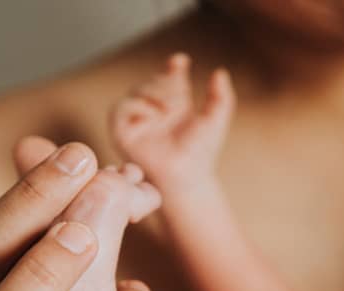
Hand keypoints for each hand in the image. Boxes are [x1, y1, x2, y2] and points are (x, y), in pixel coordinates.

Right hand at [110, 52, 233, 183]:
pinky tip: (153, 116)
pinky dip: (137, 107)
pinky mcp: (122, 132)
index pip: (170, 77)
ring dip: (153, 93)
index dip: (174, 66)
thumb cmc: (200, 153)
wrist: (187, 175)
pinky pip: (121, 108)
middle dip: (166, 83)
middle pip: (154, 81)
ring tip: (169, 109)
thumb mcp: (215, 121)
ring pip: (137, 91)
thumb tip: (220, 72)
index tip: (181, 61)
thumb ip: (221, 97)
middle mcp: (155, 111)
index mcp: (175, 105)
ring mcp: (138, 121)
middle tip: (180, 99)